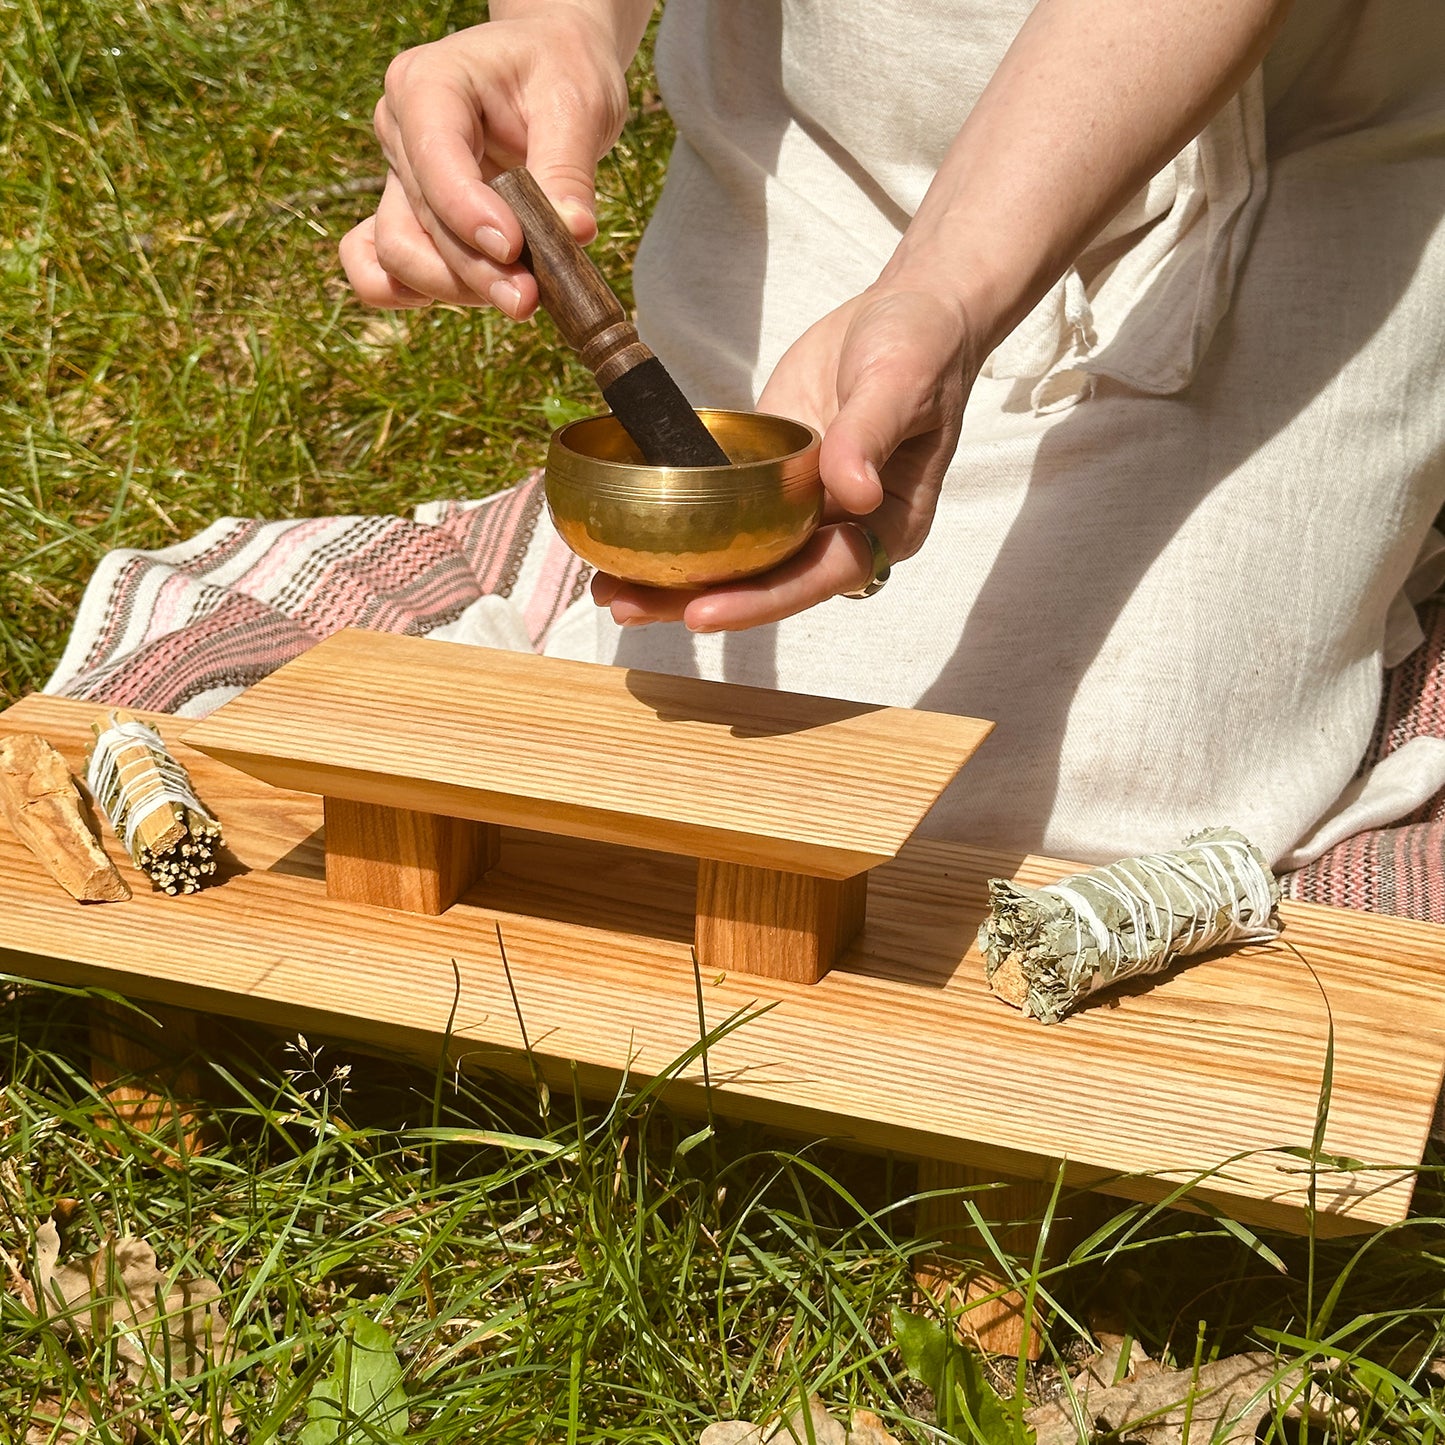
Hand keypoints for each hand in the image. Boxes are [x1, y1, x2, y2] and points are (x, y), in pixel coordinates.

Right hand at [338, 7, 633, 316]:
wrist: (551, 68)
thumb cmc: (559, 70)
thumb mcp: (578, 103)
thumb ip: (569, 170)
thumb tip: (575, 233)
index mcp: (428, 84)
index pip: (434, 158)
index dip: (467, 212)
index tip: (514, 247)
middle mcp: (400, 130)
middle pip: (422, 219)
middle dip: (475, 268)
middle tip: (529, 299)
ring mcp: (399, 177)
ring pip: (399, 252)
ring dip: (454, 287)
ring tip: (518, 297)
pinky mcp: (408, 215)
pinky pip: (376, 264)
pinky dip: (406, 290)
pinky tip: (455, 299)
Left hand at [593, 286, 980, 629]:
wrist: (908, 310)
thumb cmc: (921, 346)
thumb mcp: (901, 383)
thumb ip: (870, 436)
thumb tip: (855, 492)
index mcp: (886, 525)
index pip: (818, 576)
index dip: (761, 599)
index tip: (702, 611)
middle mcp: (841, 530)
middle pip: (767, 581)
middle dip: (697, 599)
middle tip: (627, 607)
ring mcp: (803, 510)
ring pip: (738, 558)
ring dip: (675, 577)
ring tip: (609, 590)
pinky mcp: (770, 482)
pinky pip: (722, 515)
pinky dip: (677, 529)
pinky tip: (625, 540)